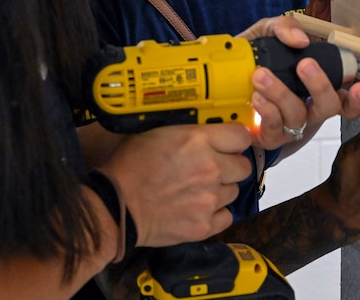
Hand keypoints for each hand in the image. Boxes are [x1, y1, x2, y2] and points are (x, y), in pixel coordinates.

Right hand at [99, 124, 251, 247]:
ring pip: (234, 192)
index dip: (237, 140)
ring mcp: (210, 199)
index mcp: (198, 140)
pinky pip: (227, 216)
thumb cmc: (130, 165)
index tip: (231, 144)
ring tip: (198, 190)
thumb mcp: (157, 133)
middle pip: (243, 166)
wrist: (116, 205)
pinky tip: (198, 209)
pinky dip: (216, 213)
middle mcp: (211, 168)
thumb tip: (208, 132)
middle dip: (231, 166)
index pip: (241, 136)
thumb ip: (189, 133)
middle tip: (214, 168)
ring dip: (221, 190)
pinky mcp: (205, 225)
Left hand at [237, 16, 359, 151]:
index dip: (358, 99)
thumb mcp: (268, 32)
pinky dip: (267, 110)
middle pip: (328, 106)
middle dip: (320, 85)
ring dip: (281, 93)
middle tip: (304, 65)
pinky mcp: (269, 136)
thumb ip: (284, 27)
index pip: (347, 100)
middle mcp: (309, 108)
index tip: (359, 86)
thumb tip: (301, 39)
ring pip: (298, 115)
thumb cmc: (254, 56)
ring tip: (260, 75)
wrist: (223, 77)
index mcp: (317, 87)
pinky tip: (256, 96)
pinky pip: (275, 129)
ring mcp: (290, 125)